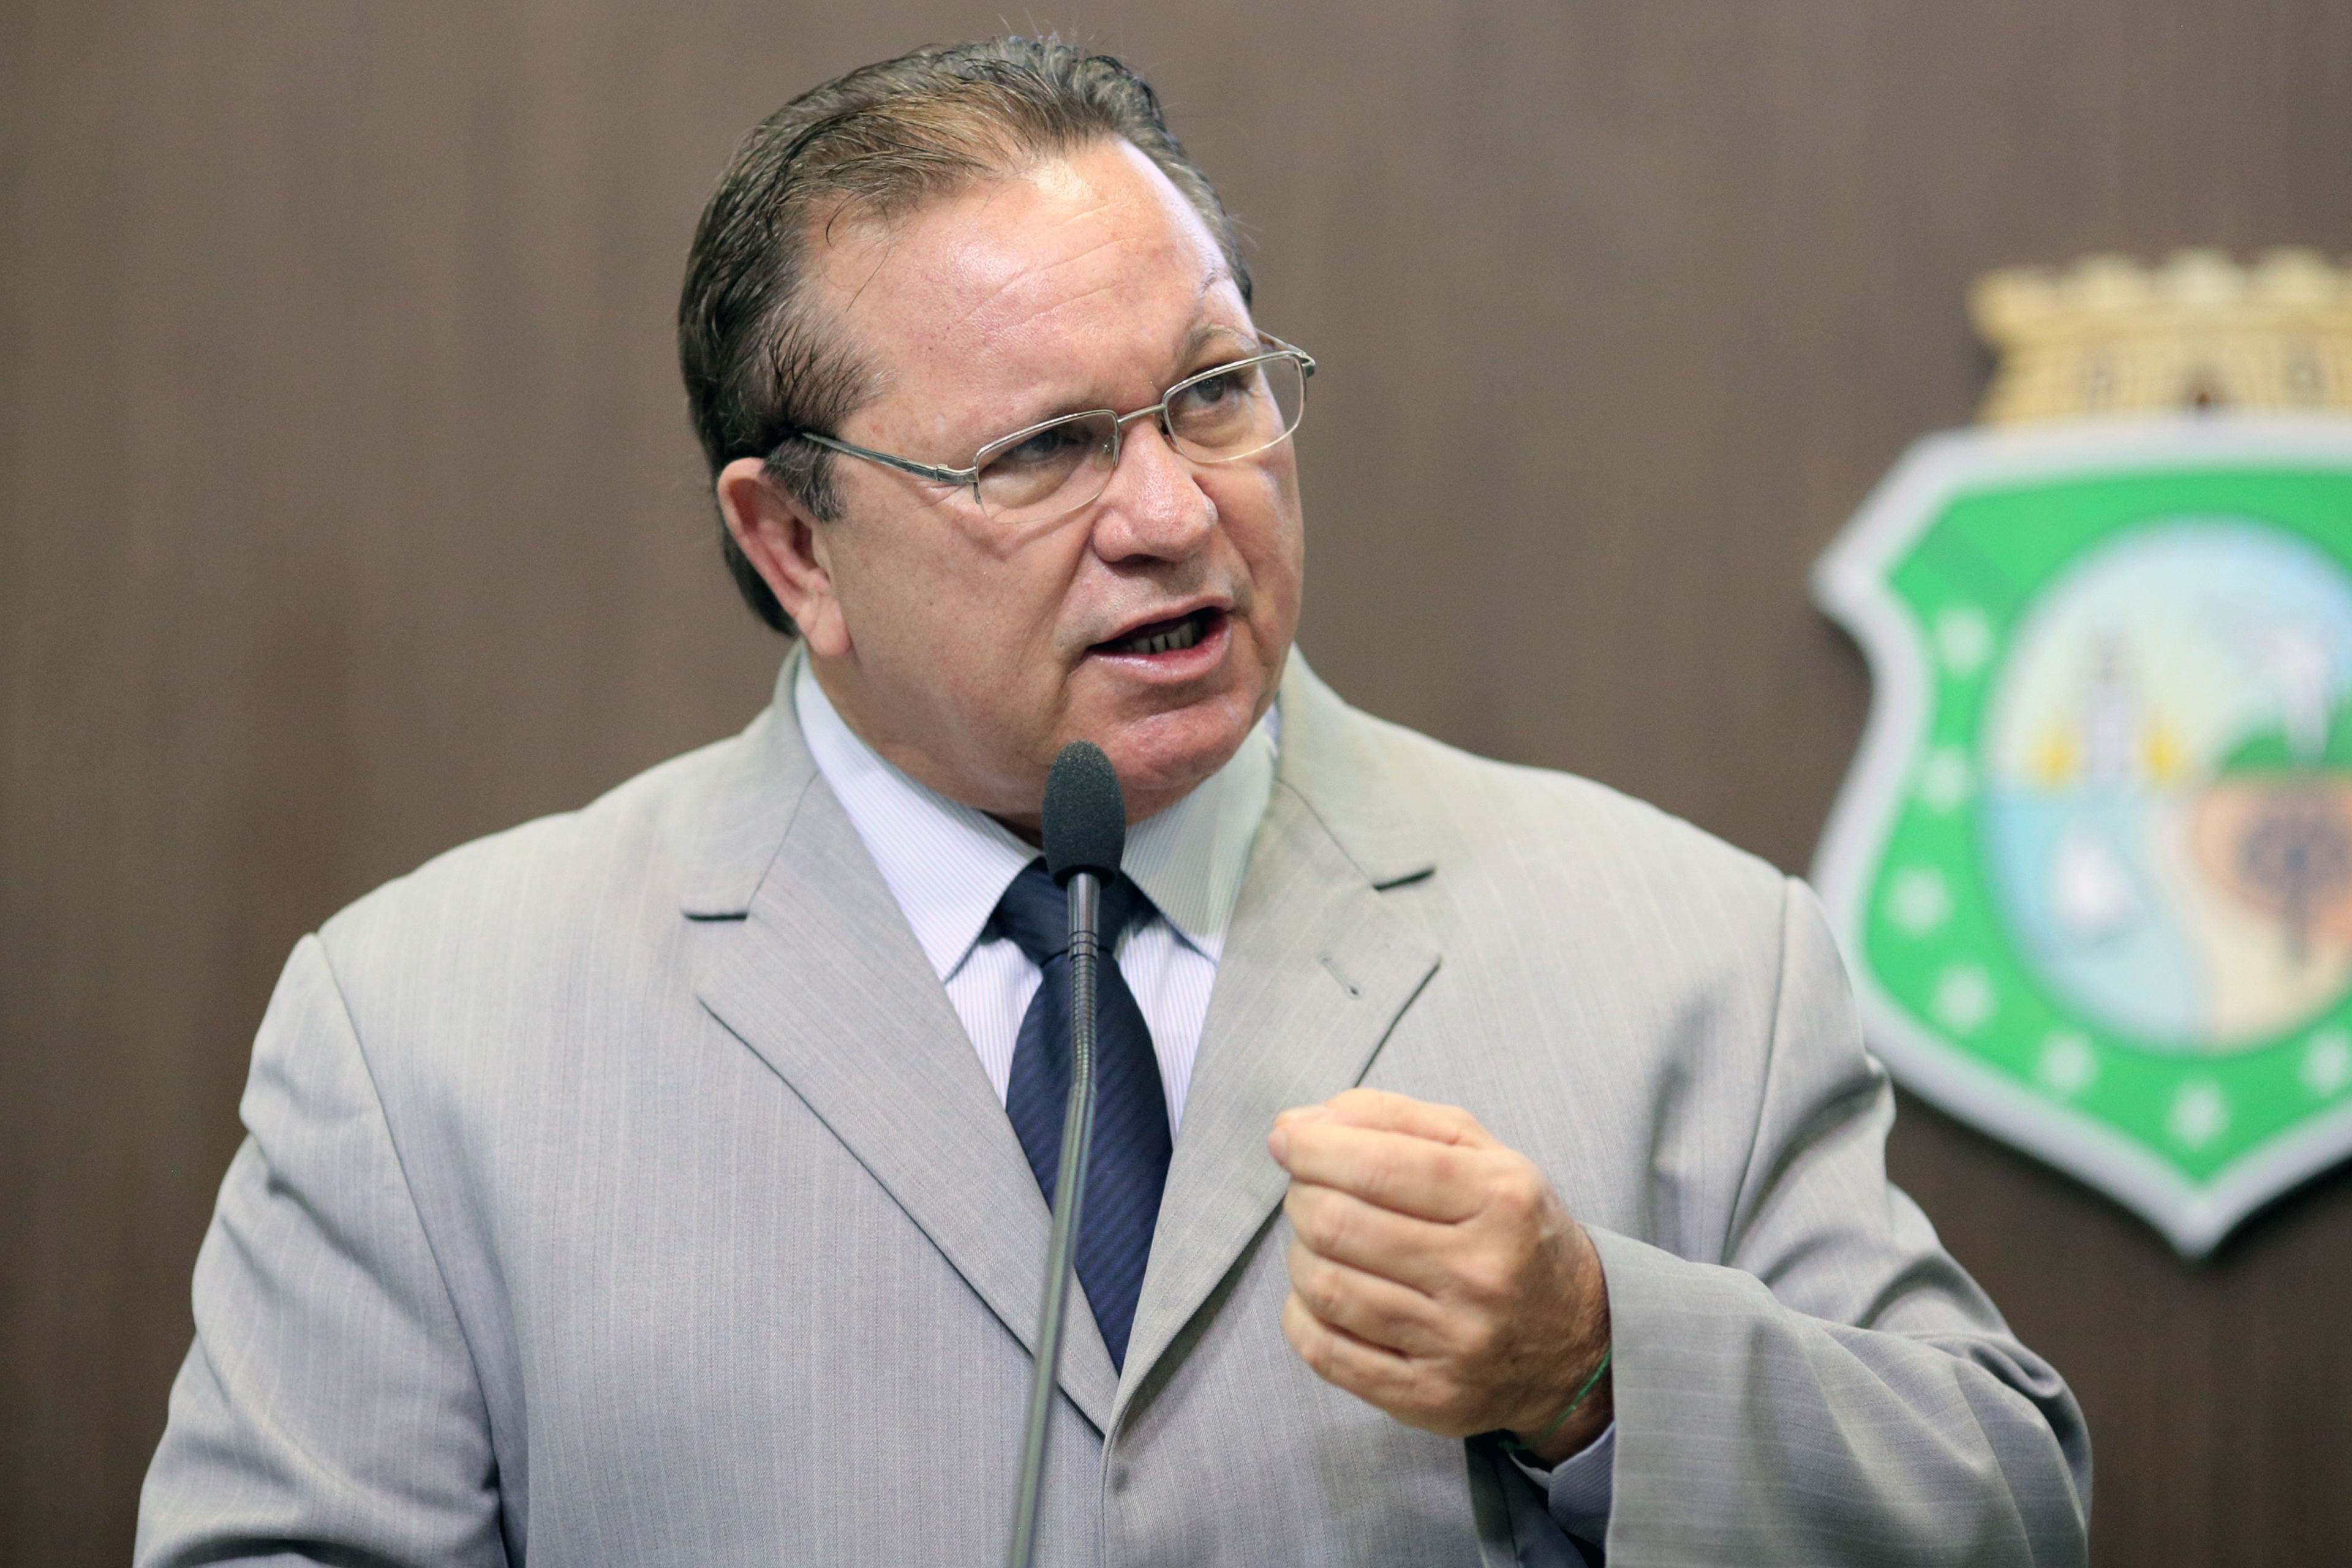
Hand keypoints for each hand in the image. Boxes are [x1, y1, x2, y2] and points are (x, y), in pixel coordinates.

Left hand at [1267, 1088, 1611, 1464]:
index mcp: (1501, 1200)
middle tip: (1309, 1190)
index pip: (1378, 1164)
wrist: (1577, 1345)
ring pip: (1325, 1285)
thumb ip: (1393, 1119)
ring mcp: (1456, 1344)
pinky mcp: (1428, 1398)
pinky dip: (1300, 1312)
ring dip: (1301, 1252)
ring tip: (1321, 1241)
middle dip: (1303, 1196)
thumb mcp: (1480, 1154)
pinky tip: (1320, 1294)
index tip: (1287, 1139)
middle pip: (1339, 1224)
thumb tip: (1300, 1122)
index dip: (1313, 1146)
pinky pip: (1324, 1351)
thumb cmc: (1511, 1231)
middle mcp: (1482, 1274)